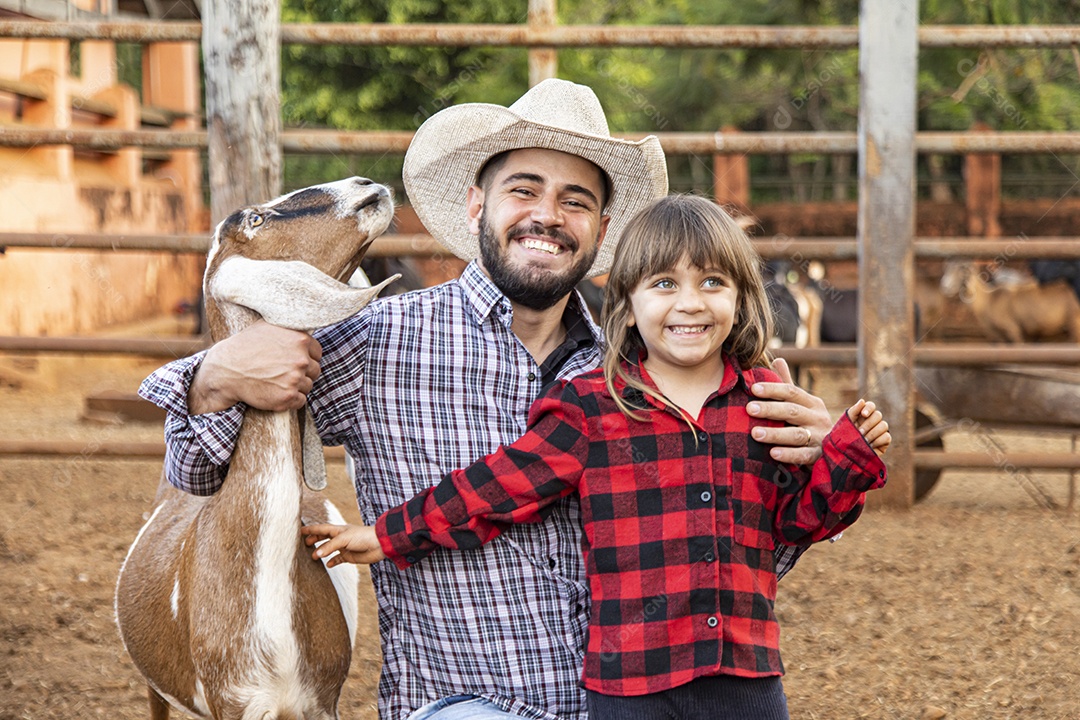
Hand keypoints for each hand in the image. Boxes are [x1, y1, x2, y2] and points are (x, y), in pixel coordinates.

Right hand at [188, 320, 322, 413]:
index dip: (306, 357)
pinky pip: (301, 400)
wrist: (226, 370)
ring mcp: (295, 379)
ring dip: (297, 386)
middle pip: (315, 370)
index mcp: (300, 340)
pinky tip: (277, 392)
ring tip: (277, 381)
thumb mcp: (268, 326)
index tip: (293, 360)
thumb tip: (304, 319)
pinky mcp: (288, 397)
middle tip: (284, 372)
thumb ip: (290, 328)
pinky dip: (291, 399)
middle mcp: (301, 359)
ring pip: (308, 386)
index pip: (317, 353)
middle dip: (303, 372)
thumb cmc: (245, 346)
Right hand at [301, 523, 385, 566]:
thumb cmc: (363, 536)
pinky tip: (328, 565)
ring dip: (321, 552)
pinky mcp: (349, 556)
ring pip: (329, 549)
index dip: (311, 529)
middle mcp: (340, 538)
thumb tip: (316, 554)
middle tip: (305, 544)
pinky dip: (332, 562)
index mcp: (338, 530)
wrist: (380, 544)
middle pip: (323, 538)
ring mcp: (344, 547)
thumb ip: (330, 546)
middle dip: (314, 540)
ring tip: (313, 556)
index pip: (321, 528)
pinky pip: (338, 559)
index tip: (300, 531)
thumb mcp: (345, 539)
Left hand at [746, 357, 832, 464]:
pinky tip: (772, 454)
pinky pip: (803, 456)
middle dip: (770, 409)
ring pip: (796, 434)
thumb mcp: (801, 404)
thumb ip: (788, 384)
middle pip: (792, 411)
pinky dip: (788, 455)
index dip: (772, 389)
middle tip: (749, 409)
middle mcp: (817, 418)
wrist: (834, 451)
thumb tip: (777, 359)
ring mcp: (820, 437)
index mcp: (812, 403)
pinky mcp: (819, 456)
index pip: (791, 391)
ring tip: (755, 433)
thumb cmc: (808, 423)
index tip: (753, 388)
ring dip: (775, 434)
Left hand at [847, 399, 890, 457]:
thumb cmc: (844, 437)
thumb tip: (862, 401)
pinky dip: (878, 440)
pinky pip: (887, 437)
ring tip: (864, 440)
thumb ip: (853, 411)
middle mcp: (873, 421)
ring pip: (884, 425)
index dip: (869, 408)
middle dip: (868, 424)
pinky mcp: (884, 442)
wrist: (844, 454)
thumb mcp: (846, 423)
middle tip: (859, 432)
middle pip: (878, 415)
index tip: (863, 414)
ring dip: (872, 433)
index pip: (871, 405)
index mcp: (864, 415)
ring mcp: (880, 431)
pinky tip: (870, 445)